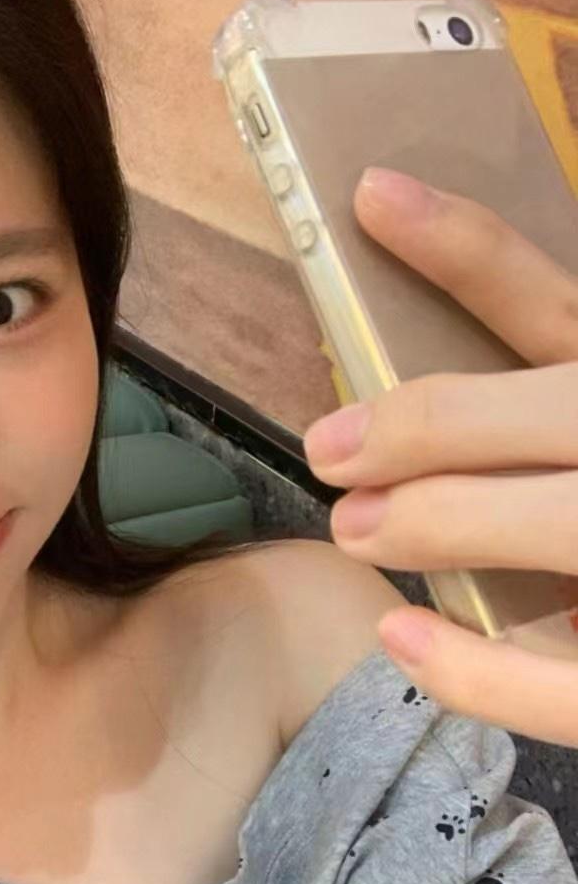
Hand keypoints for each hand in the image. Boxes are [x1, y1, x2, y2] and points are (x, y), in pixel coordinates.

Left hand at [302, 167, 577, 747]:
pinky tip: (401, 637)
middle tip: (328, 449)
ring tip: (353, 529)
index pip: (560, 303)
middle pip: (559, 410)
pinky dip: (478, 672)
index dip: (469, 246)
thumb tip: (425, 410)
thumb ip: (543, 388)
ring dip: (446, 522)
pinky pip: (568, 685)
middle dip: (429, 424)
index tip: (372, 197)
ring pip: (566, 525)